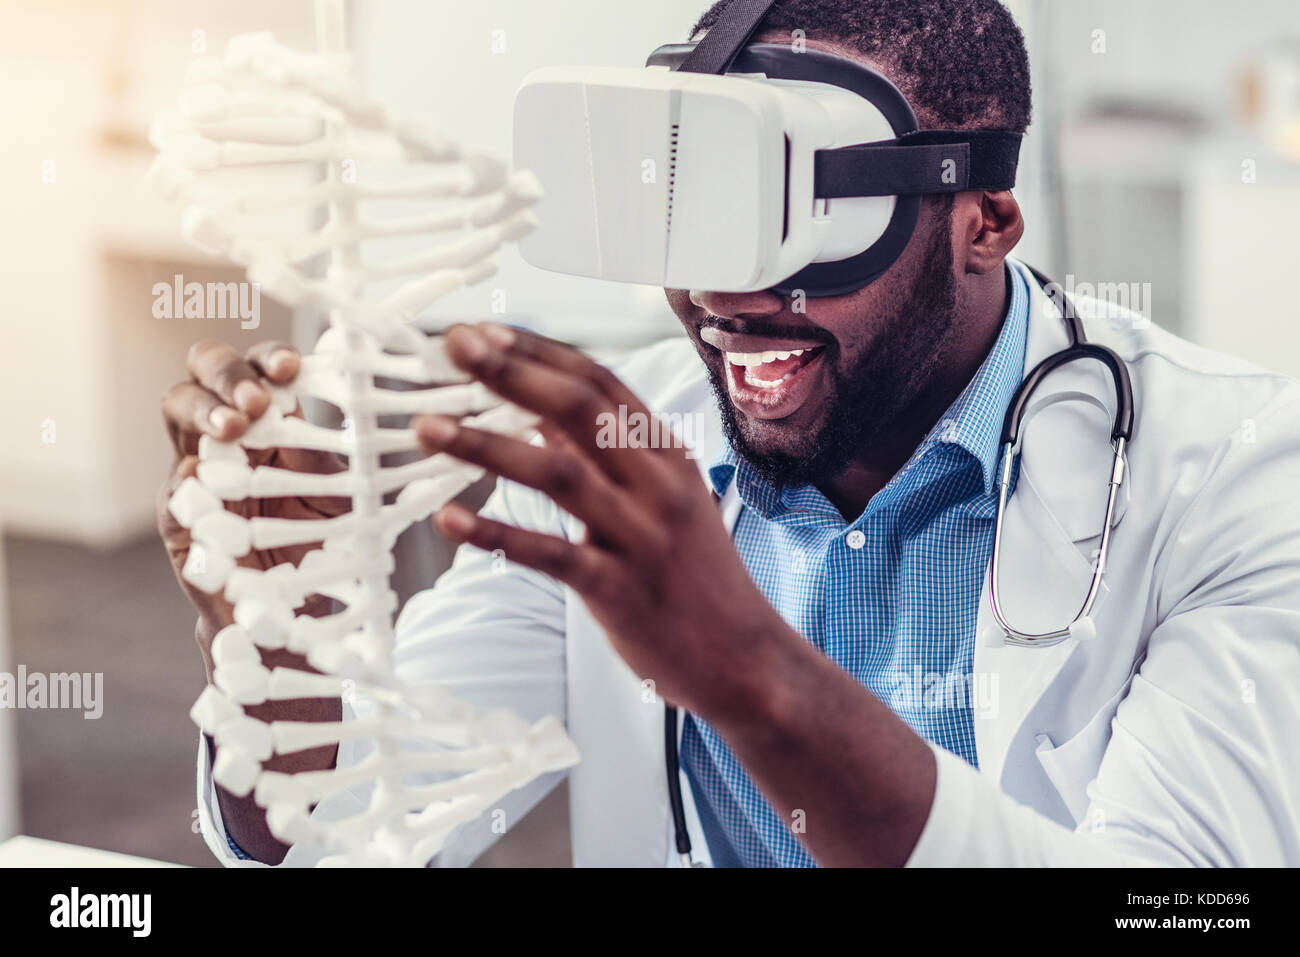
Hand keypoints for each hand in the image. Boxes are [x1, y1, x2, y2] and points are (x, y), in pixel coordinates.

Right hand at [157, 338, 347, 675]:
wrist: (295, 609)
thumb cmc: (318, 540)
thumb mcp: (338, 496)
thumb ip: (328, 459)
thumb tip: (334, 419)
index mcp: (269, 421)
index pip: (260, 371)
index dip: (270, 360)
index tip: (291, 367)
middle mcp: (226, 436)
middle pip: (203, 375)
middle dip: (226, 376)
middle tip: (255, 401)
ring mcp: (195, 472)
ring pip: (177, 413)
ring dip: (204, 413)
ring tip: (233, 428)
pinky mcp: (180, 519)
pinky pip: (173, 489)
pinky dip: (186, 477)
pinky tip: (200, 472)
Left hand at [415, 323, 796, 720]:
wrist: (746, 659)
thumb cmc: (697, 576)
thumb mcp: (663, 499)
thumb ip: (605, 455)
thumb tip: (540, 411)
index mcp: (667, 455)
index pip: (599, 383)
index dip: (539, 352)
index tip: (485, 332)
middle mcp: (657, 485)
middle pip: (579, 410)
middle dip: (512, 373)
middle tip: (453, 347)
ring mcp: (640, 536)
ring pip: (558, 474)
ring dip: (487, 446)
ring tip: (428, 428)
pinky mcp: (619, 590)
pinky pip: (549, 555)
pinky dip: (495, 535)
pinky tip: (449, 519)